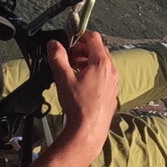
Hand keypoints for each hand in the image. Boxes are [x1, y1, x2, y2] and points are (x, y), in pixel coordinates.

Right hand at [46, 31, 120, 152]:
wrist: (89, 130)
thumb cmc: (78, 105)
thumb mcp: (63, 79)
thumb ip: (58, 58)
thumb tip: (53, 44)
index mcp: (101, 63)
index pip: (93, 38)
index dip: (80, 36)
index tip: (68, 42)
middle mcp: (111, 70)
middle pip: (99, 49)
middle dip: (82, 50)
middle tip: (68, 57)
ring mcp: (114, 82)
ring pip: (102, 63)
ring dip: (87, 61)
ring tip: (73, 70)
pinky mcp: (113, 92)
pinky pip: (105, 75)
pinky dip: (94, 73)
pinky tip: (81, 84)